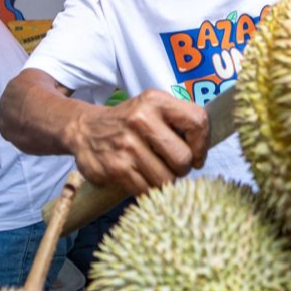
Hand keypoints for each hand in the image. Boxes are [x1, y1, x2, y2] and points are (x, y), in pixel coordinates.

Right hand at [64, 90, 208, 194]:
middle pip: (184, 158)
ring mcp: (127, 145)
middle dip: (182, 168)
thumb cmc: (129, 122)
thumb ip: (179, 120)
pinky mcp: (117, 168)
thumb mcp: (152, 108)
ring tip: (155, 171)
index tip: (197, 155)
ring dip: (166, 181)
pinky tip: (141, 178)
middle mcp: (141, 120)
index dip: (203, 144)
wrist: (84, 130)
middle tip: (172, 165)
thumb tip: (206, 148)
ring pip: (167, 179)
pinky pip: (147, 190)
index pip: (197, 122)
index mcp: (155, 101)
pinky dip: (148, 189)